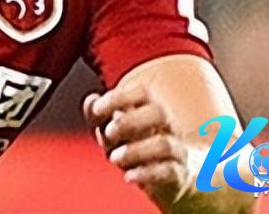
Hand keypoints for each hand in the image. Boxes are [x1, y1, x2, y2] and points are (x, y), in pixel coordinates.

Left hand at [83, 83, 192, 205]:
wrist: (167, 174)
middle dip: (129, 122)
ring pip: (164, 145)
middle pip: (158, 113)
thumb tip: (91, 102)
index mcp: (151, 107)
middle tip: (108, 133)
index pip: (142, 93)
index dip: (119, 97)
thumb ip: (97, 114)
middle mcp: (168, 125)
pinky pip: (167, 171)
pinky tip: (128, 176)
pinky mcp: (177, 174)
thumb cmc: (133, 143)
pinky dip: (145, 174)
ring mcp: (176, 149)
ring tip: (114, 158)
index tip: (97, 109)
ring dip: (134, 151)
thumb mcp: (111, 128)